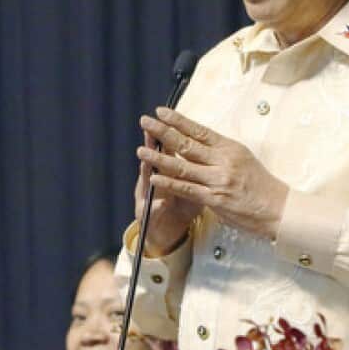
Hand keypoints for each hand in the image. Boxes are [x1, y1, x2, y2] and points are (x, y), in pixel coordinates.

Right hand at [134, 126, 201, 257]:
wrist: (164, 232)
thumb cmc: (180, 206)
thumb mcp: (187, 184)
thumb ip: (189, 166)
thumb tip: (202, 145)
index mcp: (166, 171)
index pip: (168, 149)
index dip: (167, 133)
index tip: (166, 117)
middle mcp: (153, 180)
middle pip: (154, 158)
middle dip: (152, 144)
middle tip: (149, 129)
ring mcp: (148, 197)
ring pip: (147, 182)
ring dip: (148, 171)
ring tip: (146, 161)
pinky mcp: (147, 216)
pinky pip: (152, 211)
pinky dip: (156, 208)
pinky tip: (161, 204)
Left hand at [137, 107, 288, 239]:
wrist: (278, 209)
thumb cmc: (261, 185)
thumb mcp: (243, 159)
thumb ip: (220, 152)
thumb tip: (199, 142)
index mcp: (229, 148)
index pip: (199, 130)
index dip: (178, 120)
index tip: (161, 111)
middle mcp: (223, 160)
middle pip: (186, 143)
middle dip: (163, 131)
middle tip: (145, 120)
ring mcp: (218, 180)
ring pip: (182, 165)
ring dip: (159, 157)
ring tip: (141, 149)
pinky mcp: (214, 198)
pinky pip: (186, 188)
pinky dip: (168, 182)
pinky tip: (153, 177)